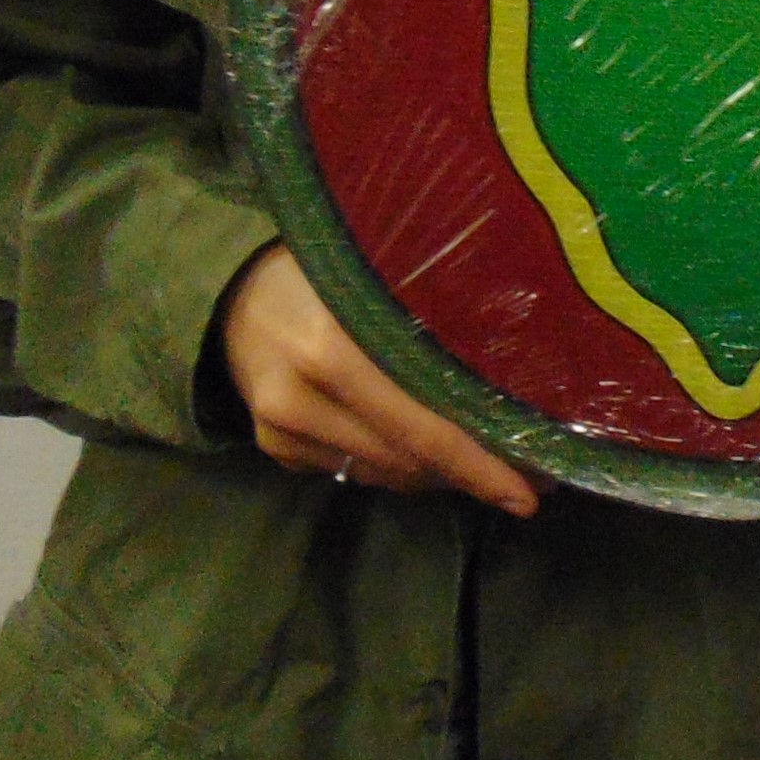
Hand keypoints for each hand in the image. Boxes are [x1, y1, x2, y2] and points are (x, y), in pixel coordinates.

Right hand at [220, 244, 537, 513]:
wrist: (228, 287)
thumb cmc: (322, 266)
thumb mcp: (374, 276)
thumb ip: (429, 322)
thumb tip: (514, 374)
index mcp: (330, 350)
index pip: (422, 429)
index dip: (480, 466)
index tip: (531, 493)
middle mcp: (300, 401)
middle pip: (407, 461)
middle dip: (471, 472)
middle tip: (529, 474)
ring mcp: (281, 432)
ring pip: (384, 474)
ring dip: (437, 474)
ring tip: (487, 463)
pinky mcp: (275, 449)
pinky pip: (355, 471)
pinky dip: (397, 464)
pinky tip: (426, 450)